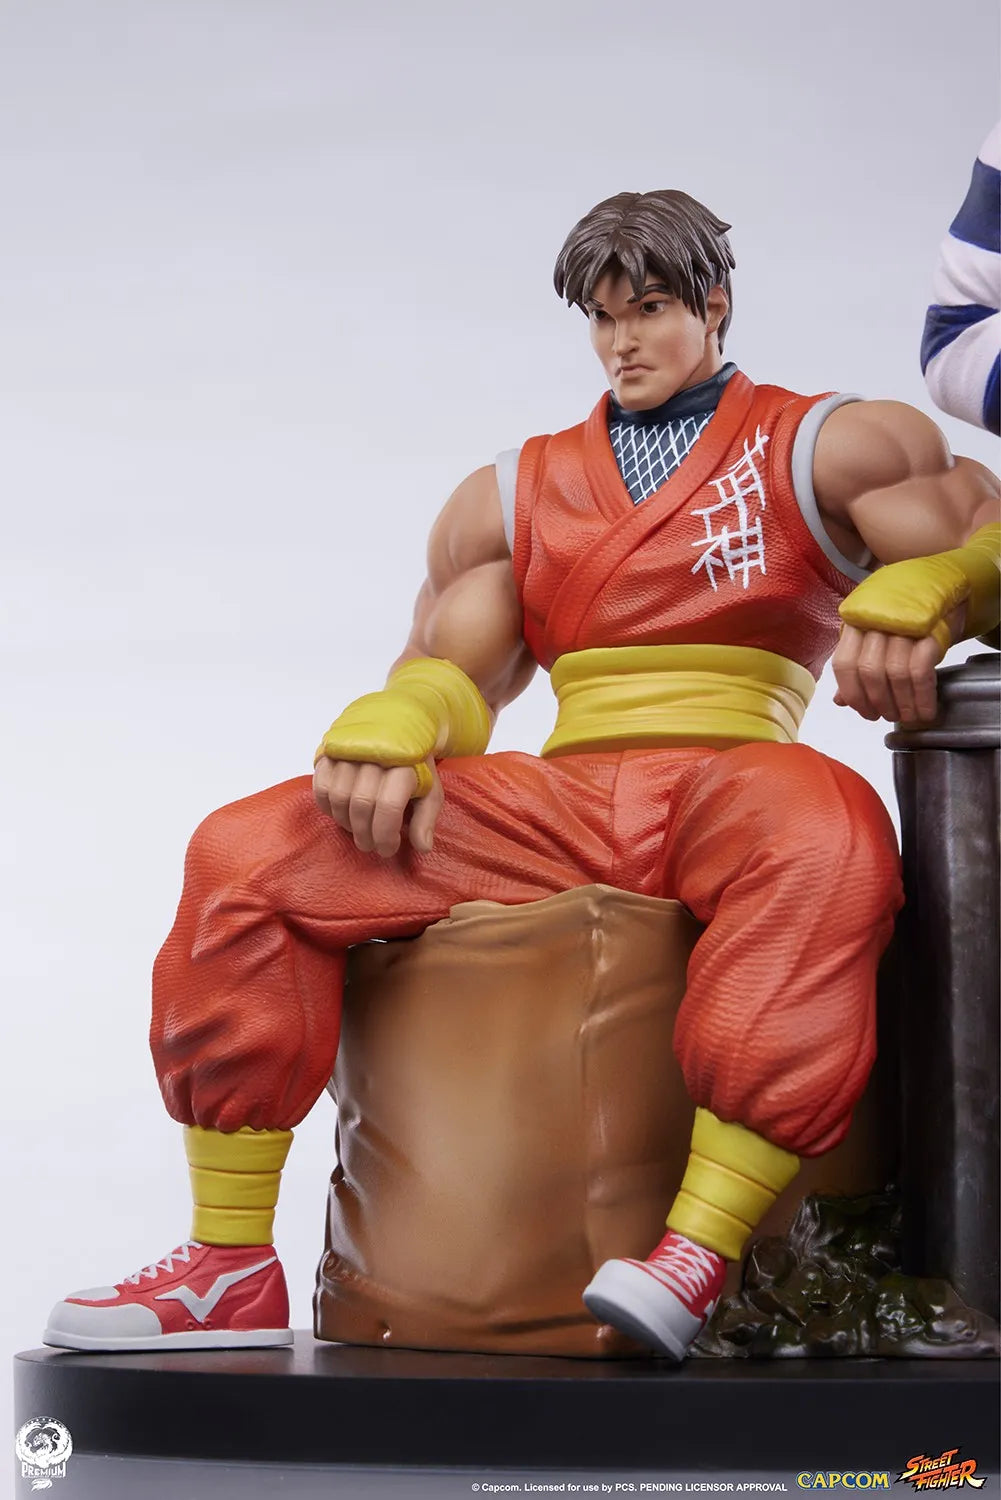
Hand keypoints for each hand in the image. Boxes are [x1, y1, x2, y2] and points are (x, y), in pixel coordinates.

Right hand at [312, 758, 443, 856]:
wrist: (397, 722)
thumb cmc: (413, 764)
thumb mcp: (430, 788)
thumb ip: (426, 818)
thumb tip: (423, 847)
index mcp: (403, 763)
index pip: (388, 806)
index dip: (385, 835)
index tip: (388, 849)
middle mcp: (374, 753)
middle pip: (360, 804)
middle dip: (365, 834)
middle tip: (370, 846)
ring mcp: (348, 750)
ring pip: (338, 796)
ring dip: (345, 823)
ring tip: (357, 831)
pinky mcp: (329, 751)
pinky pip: (321, 786)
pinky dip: (327, 807)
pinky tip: (340, 814)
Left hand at [832, 603, 964, 724]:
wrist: (937, 587)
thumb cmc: (900, 618)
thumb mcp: (871, 637)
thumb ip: (856, 666)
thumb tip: (840, 701)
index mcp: (855, 622)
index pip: (844, 664)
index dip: (853, 694)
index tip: (866, 712)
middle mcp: (875, 620)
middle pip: (870, 671)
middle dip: (879, 702)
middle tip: (888, 716)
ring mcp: (903, 623)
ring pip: (895, 673)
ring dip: (903, 703)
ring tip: (908, 716)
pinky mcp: (930, 628)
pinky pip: (921, 670)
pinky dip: (922, 696)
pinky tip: (925, 709)